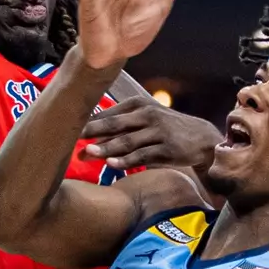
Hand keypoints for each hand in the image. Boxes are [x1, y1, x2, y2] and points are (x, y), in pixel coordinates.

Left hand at [78, 95, 219, 170]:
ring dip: (105, 148)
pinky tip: (112, 164)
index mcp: (138, 104)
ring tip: (88, 153)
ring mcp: (157, 132)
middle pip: (113, 124)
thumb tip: (89, 138)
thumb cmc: (166, 129)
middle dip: (91, 132)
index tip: (67, 127)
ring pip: (126, 141)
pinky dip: (126, 161)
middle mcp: (147, 114)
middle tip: (71, 139)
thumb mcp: (145, 119)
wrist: (202, 139)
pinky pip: (142, 155)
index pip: (108, 113)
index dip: (88, 122)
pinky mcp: (166, 149)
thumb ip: (121, 125)